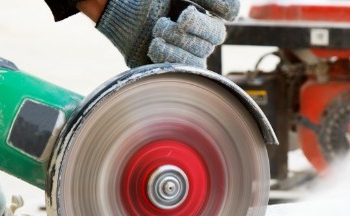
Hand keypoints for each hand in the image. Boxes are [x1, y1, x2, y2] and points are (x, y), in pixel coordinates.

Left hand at [95, 0, 238, 67]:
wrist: (115, 9)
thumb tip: (234, 14)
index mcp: (203, 14)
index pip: (224, 18)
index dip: (207, 21)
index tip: (185, 14)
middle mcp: (198, 35)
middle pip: (211, 42)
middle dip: (184, 33)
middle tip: (161, 23)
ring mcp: (185, 52)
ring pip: (197, 60)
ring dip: (176, 47)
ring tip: (155, 35)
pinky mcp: (169, 67)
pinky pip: (180, 72)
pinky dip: (168, 60)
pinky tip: (154, 48)